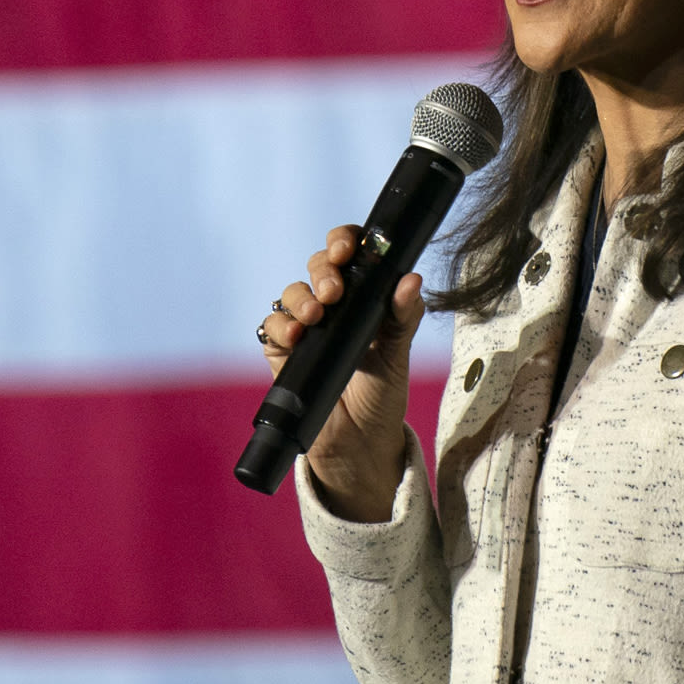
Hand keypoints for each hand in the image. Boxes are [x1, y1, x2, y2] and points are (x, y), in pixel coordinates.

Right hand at [261, 225, 422, 521]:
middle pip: (317, 267)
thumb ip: (403, 316)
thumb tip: (411, 278)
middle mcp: (332, 306)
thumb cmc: (382, 394)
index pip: (349, 254)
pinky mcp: (282, 352)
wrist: (360, 442)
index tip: (349, 247)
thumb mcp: (397, 353)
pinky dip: (281, 326)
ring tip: (317, 316)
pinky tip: (296, 337)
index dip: (344, 240)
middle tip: (334, 290)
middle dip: (323, 269)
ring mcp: (305, 327)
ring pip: (292, 293)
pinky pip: (271, 327)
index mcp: (362, 297)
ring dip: (302, 298)